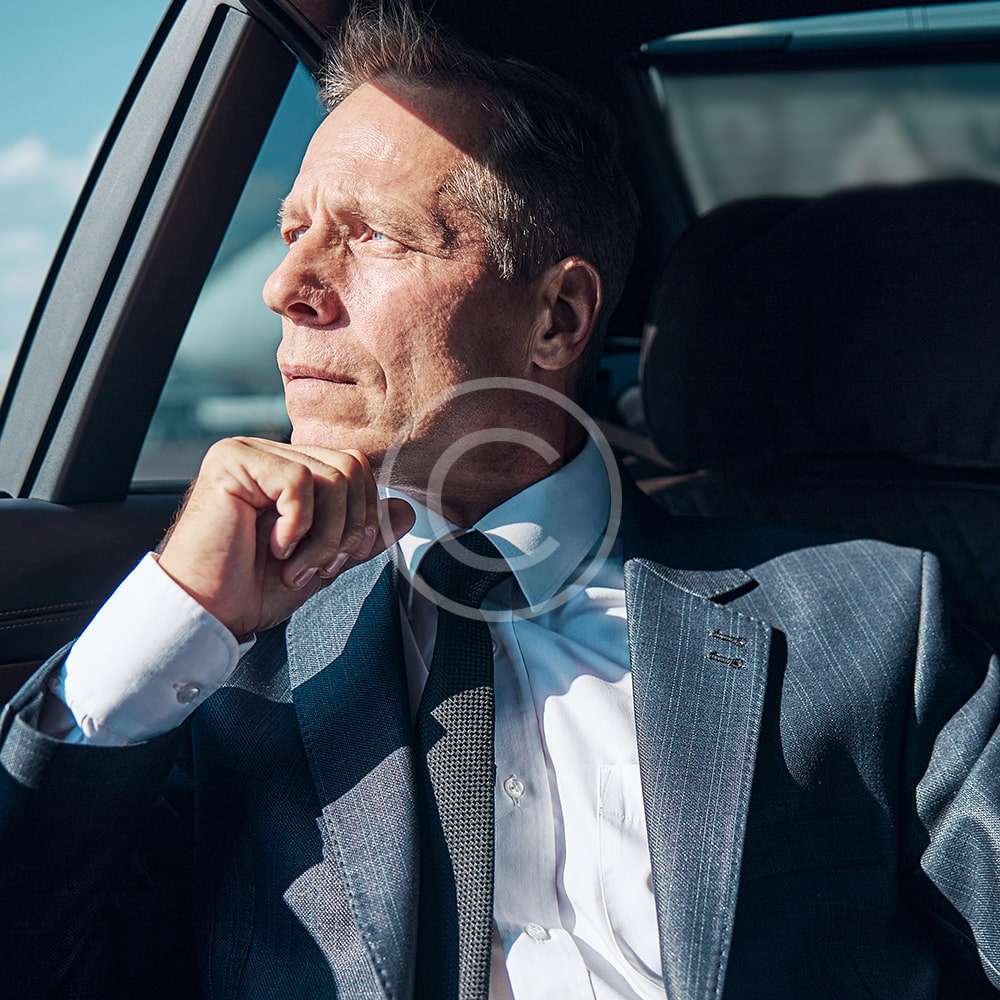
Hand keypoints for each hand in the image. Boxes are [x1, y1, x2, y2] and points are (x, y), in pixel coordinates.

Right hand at [156, 437, 414, 637]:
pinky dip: (299, 526)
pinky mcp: (233, 461)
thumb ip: (362, 533)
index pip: (356, 469)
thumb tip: (407, 510)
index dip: (364, 517)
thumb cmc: (252, 589)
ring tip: (295, 566)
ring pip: (333, 476)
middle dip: (348, 529)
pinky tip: (275, 549)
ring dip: (325, 536)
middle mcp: (271, 453)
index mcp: (291, 470)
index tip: (337, 561)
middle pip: (352, 468)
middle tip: (317, 568)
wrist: (205, 614)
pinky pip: (300, 482)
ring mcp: (250, 452)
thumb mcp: (324, 561)